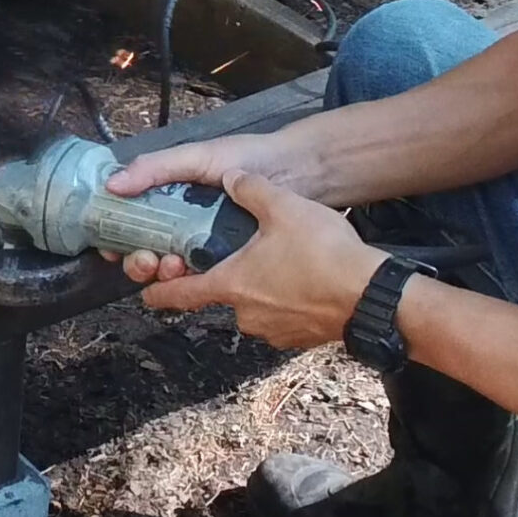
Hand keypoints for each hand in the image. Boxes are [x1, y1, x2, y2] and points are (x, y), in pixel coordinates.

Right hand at [95, 132, 307, 266]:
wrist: (301, 172)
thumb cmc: (249, 156)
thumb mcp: (196, 157)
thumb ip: (155, 168)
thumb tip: (112, 185)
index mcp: (170, 197)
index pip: (132, 223)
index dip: (118, 239)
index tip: (114, 249)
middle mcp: (184, 223)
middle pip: (147, 252)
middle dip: (140, 263)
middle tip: (150, 260)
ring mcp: (207, 244)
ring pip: (174, 270)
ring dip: (165, 274)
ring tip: (176, 266)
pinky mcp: (233, 261)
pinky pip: (207, 279)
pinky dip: (196, 283)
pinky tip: (197, 278)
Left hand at [127, 169, 387, 350]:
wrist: (372, 297)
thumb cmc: (322, 255)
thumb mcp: (282, 207)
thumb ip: (251, 189)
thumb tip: (234, 178)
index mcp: (230, 284)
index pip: (178, 294)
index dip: (157, 292)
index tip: (146, 291)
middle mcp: (245, 314)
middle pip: (221, 294)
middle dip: (228, 275)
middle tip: (242, 252)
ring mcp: (274, 330)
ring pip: (255, 306)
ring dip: (261, 288)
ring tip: (281, 261)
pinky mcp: (300, 338)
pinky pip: (282, 316)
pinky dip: (286, 300)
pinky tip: (304, 279)